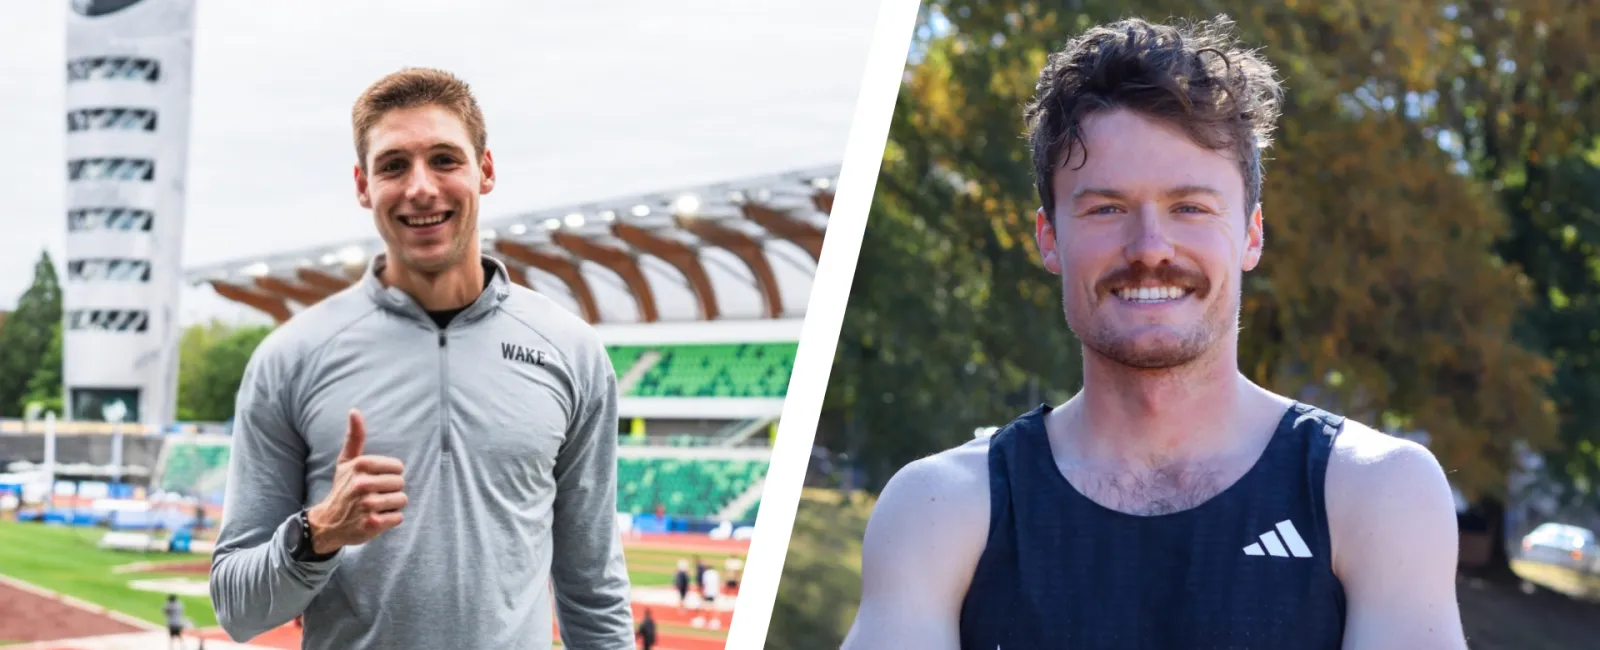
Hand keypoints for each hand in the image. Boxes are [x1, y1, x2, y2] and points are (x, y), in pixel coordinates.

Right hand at [306, 409, 406, 553]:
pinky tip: (375, 518)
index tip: (376, 480)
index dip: (390, 475)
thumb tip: (354, 410)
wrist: (328, 523)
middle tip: (375, 495)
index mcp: (360, 465)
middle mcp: (363, 484)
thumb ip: (355, 437)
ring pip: (401, 500)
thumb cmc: (343, 488)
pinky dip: (390, 520)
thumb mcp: (346, 462)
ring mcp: (367, 505)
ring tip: (375, 507)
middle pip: (401, 483)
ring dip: (391, 505)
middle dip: (391, 490)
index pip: (398, 467)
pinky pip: (398, 517)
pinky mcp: (372, 524)